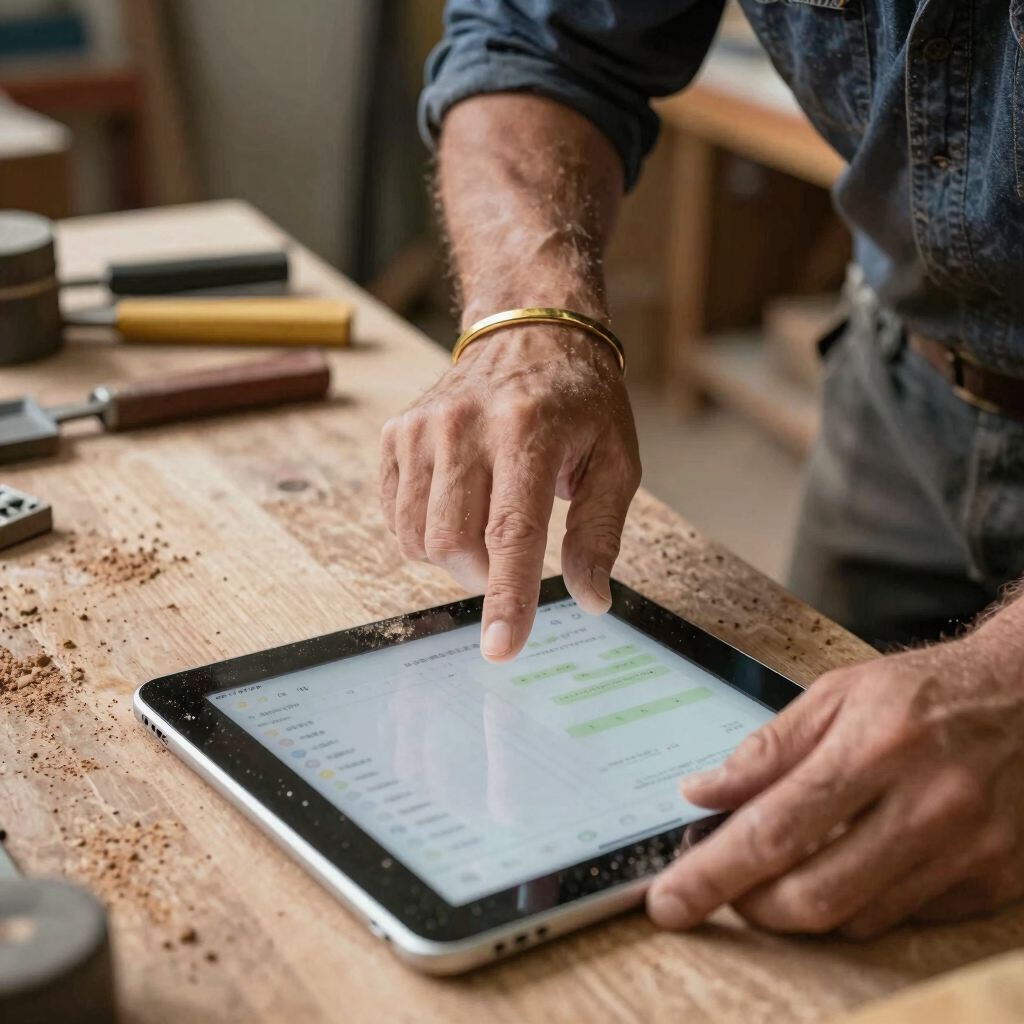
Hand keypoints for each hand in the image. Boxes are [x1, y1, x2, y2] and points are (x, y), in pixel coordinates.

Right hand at [380, 325, 640, 661]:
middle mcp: (466, 426)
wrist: (528, 330)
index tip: (500, 649)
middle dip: (482, 577)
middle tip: (509, 560)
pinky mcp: (397, 433)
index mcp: (530, 432)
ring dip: (452, 558)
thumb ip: (600, 533)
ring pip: (417, 537)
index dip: (506, 598)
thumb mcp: (615, 460)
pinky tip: (456, 506)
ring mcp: (423, 427)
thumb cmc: (579, 400)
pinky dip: (424, 533)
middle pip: (453, 543)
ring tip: (485, 527)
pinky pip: (395, 515)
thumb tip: (589, 600)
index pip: (511, 532)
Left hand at [647, 635, 1023, 936]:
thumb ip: (767, 749)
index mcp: (876, 746)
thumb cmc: (923, 690)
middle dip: (749, 906)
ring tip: (776, 871)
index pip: (775, 828)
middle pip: (814, 895)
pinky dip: (857, 904)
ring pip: (856, 918)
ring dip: (799, 907)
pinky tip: (844, 867)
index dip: (713, 873)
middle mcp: (928, 805)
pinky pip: (903, 919)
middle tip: (719, 888)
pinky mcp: (994, 882)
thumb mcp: (837, 694)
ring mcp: (968, 851)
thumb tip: (700, 794)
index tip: (670, 899)